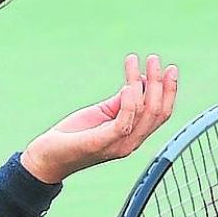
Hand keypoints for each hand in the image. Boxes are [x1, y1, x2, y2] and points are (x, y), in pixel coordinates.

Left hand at [21, 54, 178, 183]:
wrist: (46, 157)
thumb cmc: (73, 135)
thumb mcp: (100, 114)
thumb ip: (120, 102)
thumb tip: (137, 82)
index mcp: (133, 135)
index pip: (160, 113)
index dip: (169, 91)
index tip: (170, 68)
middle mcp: (130, 142)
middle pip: (156, 112)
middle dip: (160, 84)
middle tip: (154, 58)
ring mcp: (117, 145)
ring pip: (143, 113)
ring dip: (144, 84)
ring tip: (136, 62)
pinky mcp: (99, 143)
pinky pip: (123, 124)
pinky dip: (128, 104)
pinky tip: (127, 86)